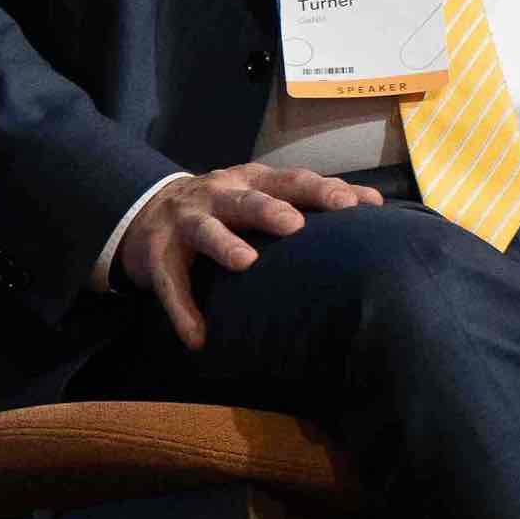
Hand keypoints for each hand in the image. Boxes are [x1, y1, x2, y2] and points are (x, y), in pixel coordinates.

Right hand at [108, 160, 384, 350]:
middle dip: (268, 209)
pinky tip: (197, 338)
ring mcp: (184, 221)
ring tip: (244, 262)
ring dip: (223, 244)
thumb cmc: (223, 206)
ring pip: (204, 230)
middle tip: (294, 225)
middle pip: (246, 199)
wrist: (146, 210)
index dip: (320, 190)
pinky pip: (170, 282)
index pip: (290, 181)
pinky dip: (182, 310)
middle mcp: (217, 194)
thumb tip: (374, 205)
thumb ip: (305, 199)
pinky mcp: (156, 253)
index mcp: (250, 180)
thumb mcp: (259, 192)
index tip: (354, 205)